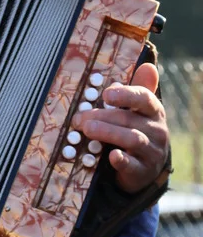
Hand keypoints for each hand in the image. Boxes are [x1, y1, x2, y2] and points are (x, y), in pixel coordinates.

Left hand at [72, 62, 169, 193]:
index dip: (126, 95)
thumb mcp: (137, 111)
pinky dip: (121, 160)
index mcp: (154, 111)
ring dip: (107, 133)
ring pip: (131, 139)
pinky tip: (110, 155)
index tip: (106, 94)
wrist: (145, 167)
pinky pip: (132, 165)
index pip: (144, 98)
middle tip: (79, 118)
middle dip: (102, 116)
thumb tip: (148, 65)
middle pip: (129, 119)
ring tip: (87, 129)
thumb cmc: (136, 131)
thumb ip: (136, 90)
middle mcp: (157, 130)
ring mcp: (152, 151)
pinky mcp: (143, 171)